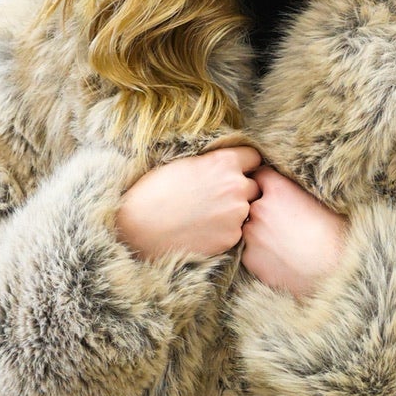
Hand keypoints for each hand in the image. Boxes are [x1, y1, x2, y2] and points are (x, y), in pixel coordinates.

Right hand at [113, 144, 262, 261]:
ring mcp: (236, 214)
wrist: (141, 228)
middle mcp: (236, 187)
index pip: (254, 158)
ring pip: (247, 210)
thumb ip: (213, 164)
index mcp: (224, 162)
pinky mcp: (232, 237)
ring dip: (235, 211)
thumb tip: (228, 165)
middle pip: (254, 186)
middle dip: (242, 190)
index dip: (245, 164)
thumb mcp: (186, 164)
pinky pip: (237, 231)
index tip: (235, 171)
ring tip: (208, 215)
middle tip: (219, 196)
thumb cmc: (156, 191)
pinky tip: (205, 230)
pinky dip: (226, 230)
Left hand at [240, 164, 349, 303]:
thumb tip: (291, 193)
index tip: (272, 190)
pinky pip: (250, 251)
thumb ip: (297, 193)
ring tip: (285, 245)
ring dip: (261, 233)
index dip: (267, 184)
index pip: (260, 175)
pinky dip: (261, 255)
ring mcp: (251, 234)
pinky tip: (281, 259)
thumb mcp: (321, 203)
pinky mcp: (249, 258)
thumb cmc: (336, 237)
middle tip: (283, 223)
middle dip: (263, 210)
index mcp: (279, 189)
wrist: (334, 272)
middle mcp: (260, 208)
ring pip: (250, 228)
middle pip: (253, 203)